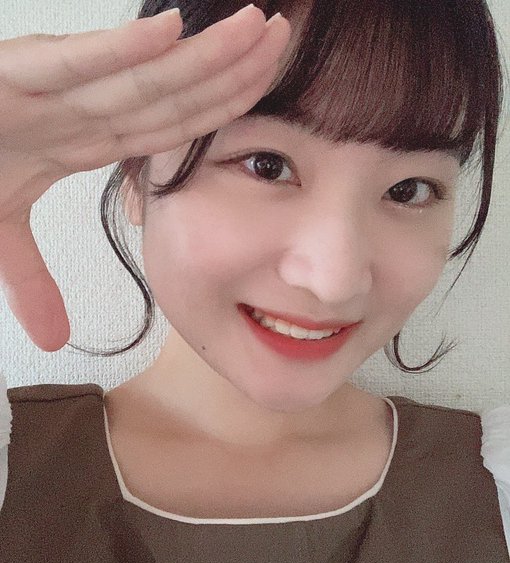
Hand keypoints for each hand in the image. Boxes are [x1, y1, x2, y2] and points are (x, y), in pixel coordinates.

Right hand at [0, 5, 289, 350]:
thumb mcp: (0, 234)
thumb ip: (33, 283)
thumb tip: (56, 342)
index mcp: (84, 141)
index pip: (168, 126)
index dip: (219, 110)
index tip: (269, 93)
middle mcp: (77, 112)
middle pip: (170, 94)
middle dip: (230, 70)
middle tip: (285, 42)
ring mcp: (48, 92)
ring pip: (139, 75)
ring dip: (200, 54)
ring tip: (257, 29)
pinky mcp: (11, 77)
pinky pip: (77, 63)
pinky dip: (123, 49)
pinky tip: (173, 32)